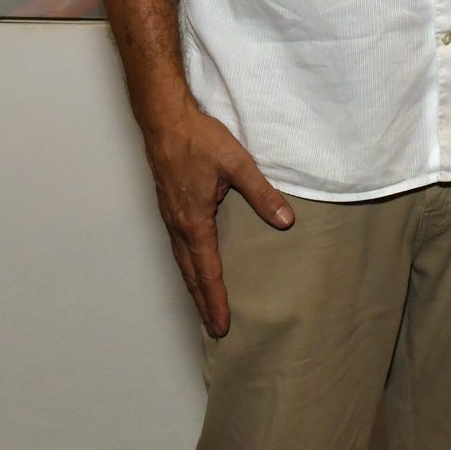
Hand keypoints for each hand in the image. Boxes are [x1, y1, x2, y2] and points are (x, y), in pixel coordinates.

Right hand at [143, 103, 293, 336]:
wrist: (165, 121)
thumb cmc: (200, 141)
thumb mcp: (238, 165)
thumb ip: (262, 194)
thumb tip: (285, 220)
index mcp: (194, 221)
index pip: (208, 270)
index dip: (216, 299)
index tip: (221, 324)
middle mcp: (178, 225)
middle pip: (191, 273)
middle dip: (203, 301)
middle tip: (214, 328)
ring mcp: (170, 216)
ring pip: (182, 261)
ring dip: (194, 284)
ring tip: (204, 304)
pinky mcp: (169, 205)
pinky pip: (178, 245)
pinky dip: (187, 264)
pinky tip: (194, 263)